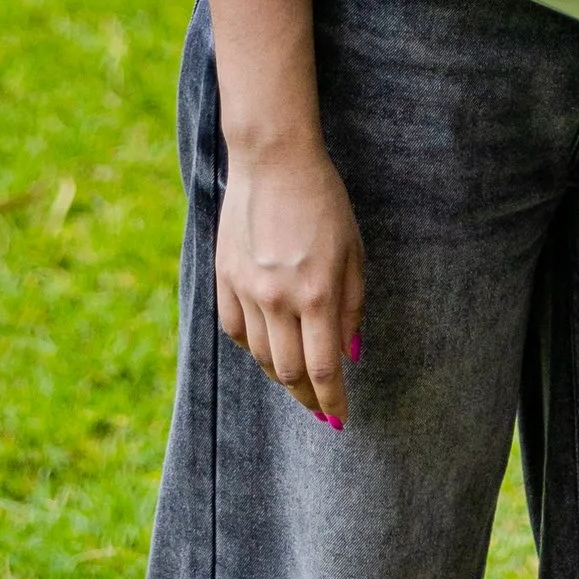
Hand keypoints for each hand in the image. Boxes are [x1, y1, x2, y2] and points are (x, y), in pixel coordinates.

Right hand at [215, 136, 365, 425]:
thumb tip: (350, 354)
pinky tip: (266, 343)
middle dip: (308, 397)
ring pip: (260, 357)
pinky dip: (252, 345)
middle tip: (320, 405)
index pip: (324, 370)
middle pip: (288, 373)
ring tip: (296, 377)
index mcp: (318, 294)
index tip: (340, 418)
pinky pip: (235, 330)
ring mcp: (247, 289)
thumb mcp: (353, 252)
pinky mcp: (224, 277)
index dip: (333, 401)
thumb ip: (352, 307)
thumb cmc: (323, 200)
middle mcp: (279, 299)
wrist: (273, 159)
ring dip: (280, 374)